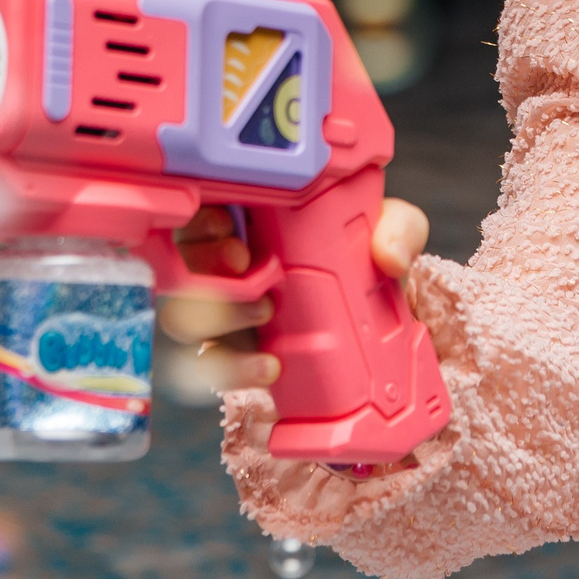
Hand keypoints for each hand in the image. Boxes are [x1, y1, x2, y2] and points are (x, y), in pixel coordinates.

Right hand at [158, 198, 430, 393]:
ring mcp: (227, 308)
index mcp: (254, 216)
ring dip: (217, 318)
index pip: (202, 209)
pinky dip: (232, 368)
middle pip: (180, 261)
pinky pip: (210, 363)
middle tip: (243, 264)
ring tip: (266, 315)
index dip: (201, 220)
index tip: (230, 227)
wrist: (379, 314)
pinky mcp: (234, 350)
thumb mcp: (390, 229)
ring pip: (184, 315)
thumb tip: (388, 257)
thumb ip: (398, 228)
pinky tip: (269, 367)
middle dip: (201, 267)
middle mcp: (229, 260)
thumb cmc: (367, 254)